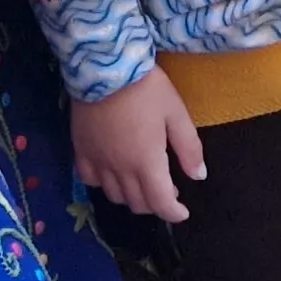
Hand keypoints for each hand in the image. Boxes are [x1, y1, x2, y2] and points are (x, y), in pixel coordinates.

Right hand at [73, 72, 203, 222]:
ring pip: (114, 196)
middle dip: (155, 204)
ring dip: (131, 196)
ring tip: (141, 181)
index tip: (183, 212)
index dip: (174, 213)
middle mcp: (120, 169)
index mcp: (147, 163)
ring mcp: (98, 161)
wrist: (104, 67)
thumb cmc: (146, 88)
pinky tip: (112, 171)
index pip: (161, 203)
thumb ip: (189, 148)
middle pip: (138, 203)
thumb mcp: (176, 113)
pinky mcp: (81, 150)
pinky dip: (103, 183)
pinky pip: (89, 180)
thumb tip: (199, 176)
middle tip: (166, 190)